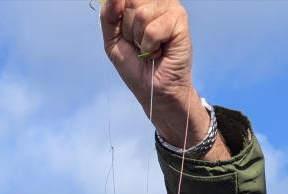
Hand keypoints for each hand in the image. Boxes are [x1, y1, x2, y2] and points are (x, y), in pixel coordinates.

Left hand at [100, 0, 227, 157]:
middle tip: (139, 45)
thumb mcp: (112, 40)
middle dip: (128, 30)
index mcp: (142, 1)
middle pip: (130, 1)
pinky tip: (159, 52)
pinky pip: (152, 29)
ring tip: (149, 49)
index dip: (118, 17)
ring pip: (140, 14)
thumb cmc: (136, 66)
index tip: (126, 36)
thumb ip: (108, 15)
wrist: (154, 90)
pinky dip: (150, 47)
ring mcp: (170, 6)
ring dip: (139, 40)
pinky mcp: (179, 19)